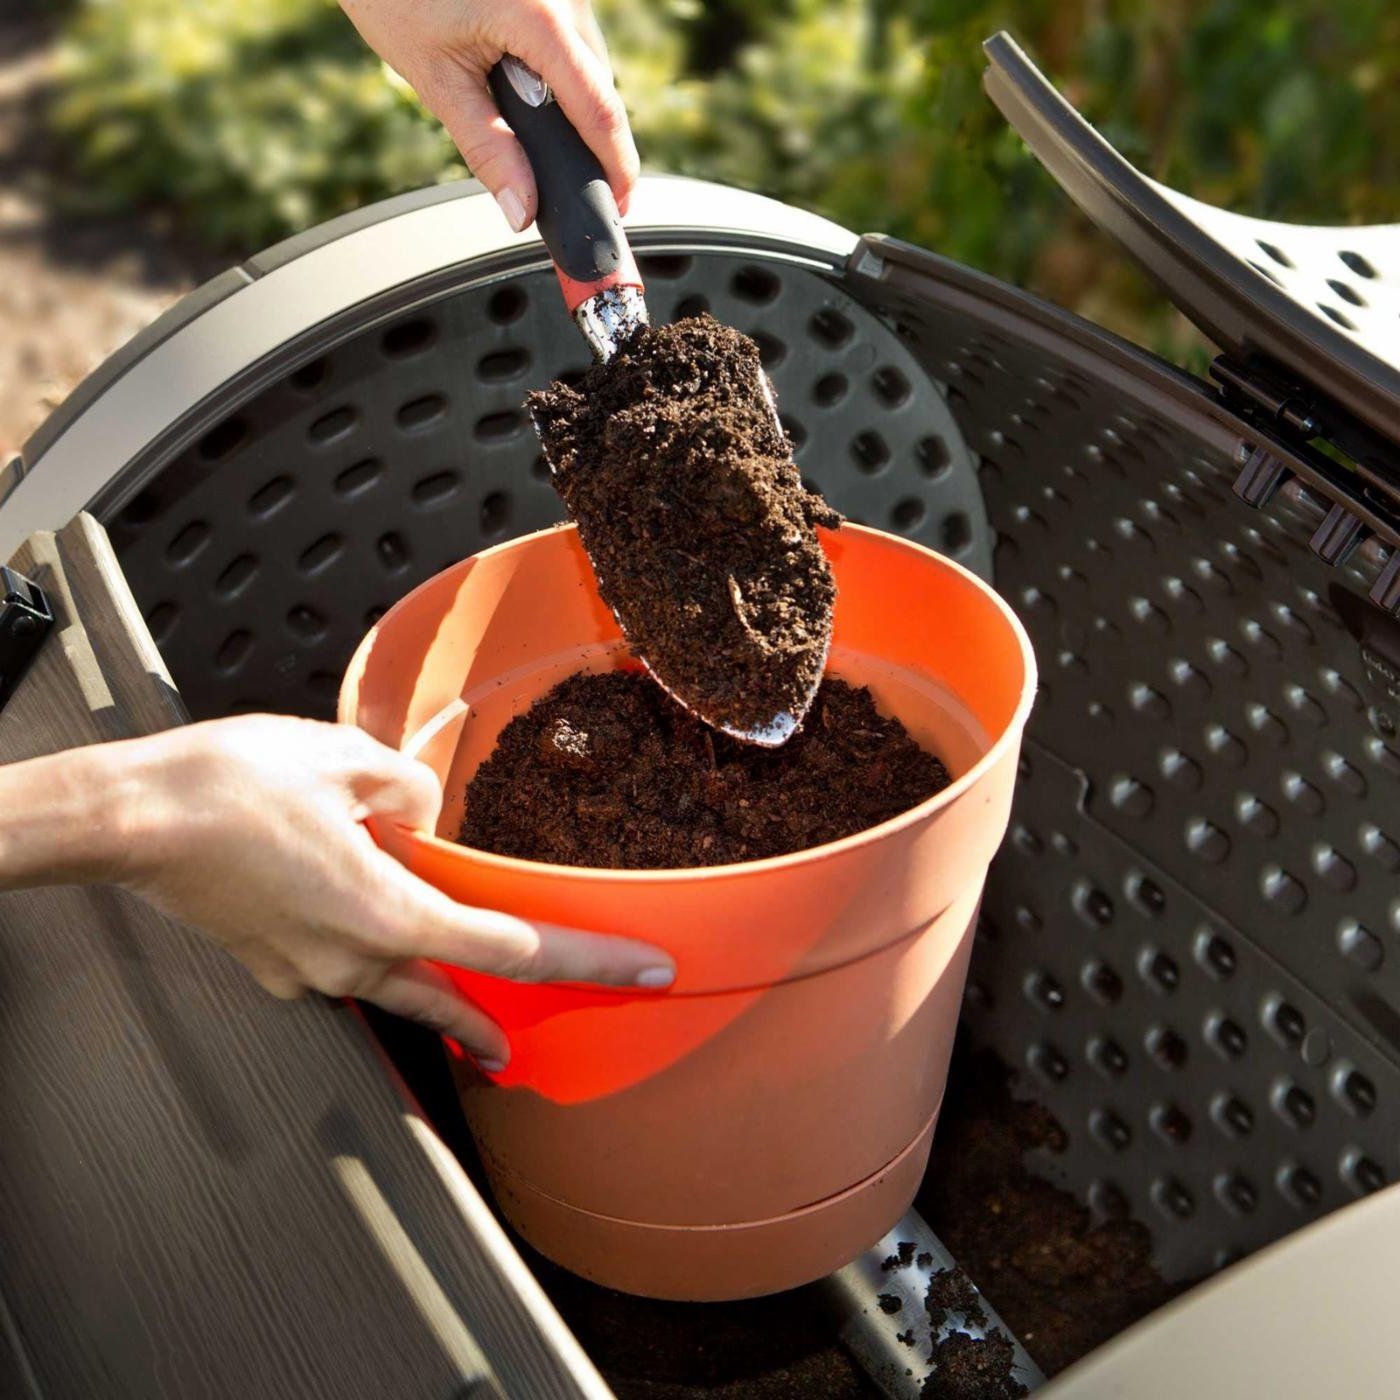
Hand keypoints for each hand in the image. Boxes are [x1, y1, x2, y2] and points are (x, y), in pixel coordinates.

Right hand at [107, 715, 673, 1067]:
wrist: (129, 818)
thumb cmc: (227, 787)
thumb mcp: (343, 760)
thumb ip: (407, 791)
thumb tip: (424, 815)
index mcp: (385, 914)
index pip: (512, 950)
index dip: (588, 961)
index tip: (645, 971)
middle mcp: (350, 958)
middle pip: (454, 996)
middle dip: (502, 1021)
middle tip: (542, 1043)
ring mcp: (307, 969)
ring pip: (398, 990)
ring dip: (446, 1003)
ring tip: (484, 1027)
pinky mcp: (273, 961)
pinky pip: (344, 969)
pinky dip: (380, 963)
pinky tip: (382, 938)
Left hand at [339, 0, 637, 232]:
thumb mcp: (437, 82)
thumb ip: (487, 149)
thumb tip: (522, 209)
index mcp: (539, 18)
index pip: (599, 110)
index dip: (616, 167)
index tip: (618, 205)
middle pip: (600, 88)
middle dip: (591, 139)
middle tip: (568, 181)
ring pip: (589, 63)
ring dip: (575, 103)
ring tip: (535, 129)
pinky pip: (572, 39)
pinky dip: (560, 72)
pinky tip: (526, 85)